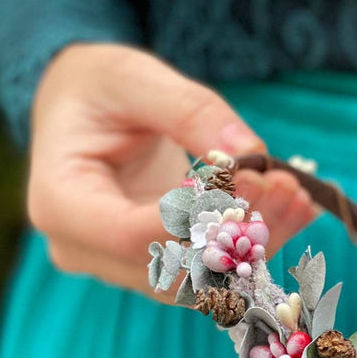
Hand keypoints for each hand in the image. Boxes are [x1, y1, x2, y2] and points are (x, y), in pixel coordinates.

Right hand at [27, 43, 317, 293]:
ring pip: (200, 280)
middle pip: (172, 267)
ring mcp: (123, 267)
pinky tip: (295, 208)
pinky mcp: (158, 267)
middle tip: (284, 182)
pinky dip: (256, 243)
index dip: (194, 220)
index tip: (247, 180)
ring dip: (256, 243)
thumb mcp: (131, 77)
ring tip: (296, 193)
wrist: (83, 112)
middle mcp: (87, 250)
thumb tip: (249, 148)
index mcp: (60, 203)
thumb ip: (187, 108)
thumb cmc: (95, 89)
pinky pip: (213, 270)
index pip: (130, 236)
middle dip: (237, 232)